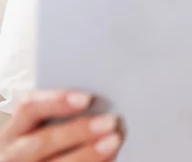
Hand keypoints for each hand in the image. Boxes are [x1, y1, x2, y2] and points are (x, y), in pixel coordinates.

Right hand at [0, 90, 121, 160]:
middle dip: (78, 131)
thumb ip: (68, 113)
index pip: (30, 109)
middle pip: (42, 141)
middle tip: (111, 121)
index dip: (57, 101)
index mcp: (16, 128)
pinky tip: (111, 158)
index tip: (88, 98)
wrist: (40, 160)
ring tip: (114, 141)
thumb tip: (103, 104)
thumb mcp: (49, 124)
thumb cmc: (53, 137)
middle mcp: (14, 153)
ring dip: (88, 154)